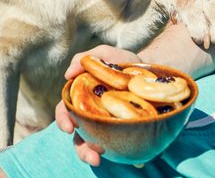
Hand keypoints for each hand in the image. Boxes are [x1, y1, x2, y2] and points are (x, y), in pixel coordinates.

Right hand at [55, 45, 140, 165]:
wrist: (150, 69)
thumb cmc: (122, 62)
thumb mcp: (105, 54)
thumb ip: (85, 58)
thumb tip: (68, 74)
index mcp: (82, 98)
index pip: (66, 111)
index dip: (64, 119)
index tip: (69, 127)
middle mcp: (91, 114)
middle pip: (79, 135)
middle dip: (81, 148)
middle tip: (91, 155)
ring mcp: (106, 125)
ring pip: (93, 145)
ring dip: (93, 155)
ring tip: (100, 160)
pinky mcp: (123, 131)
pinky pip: (119, 146)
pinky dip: (124, 155)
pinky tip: (135, 160)